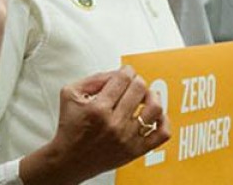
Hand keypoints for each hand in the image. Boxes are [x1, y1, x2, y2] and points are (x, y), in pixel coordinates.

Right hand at [19, 67, 169, 184]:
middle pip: (139, 88)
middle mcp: (114, 124)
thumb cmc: (70, 127)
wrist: (69, 160)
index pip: (123, 78)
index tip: (125, 73)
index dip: (126, 71)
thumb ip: (93, 78)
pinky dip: (163, 121)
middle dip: (136, 81)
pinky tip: (154, 116)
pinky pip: (162, 134)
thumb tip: (116, 72)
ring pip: (154, 108)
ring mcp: (127, 138)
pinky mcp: (136, 151)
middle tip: (131, 84)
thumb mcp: (70, 94)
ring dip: (152, 96)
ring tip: (144, 97)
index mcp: (98, 108)